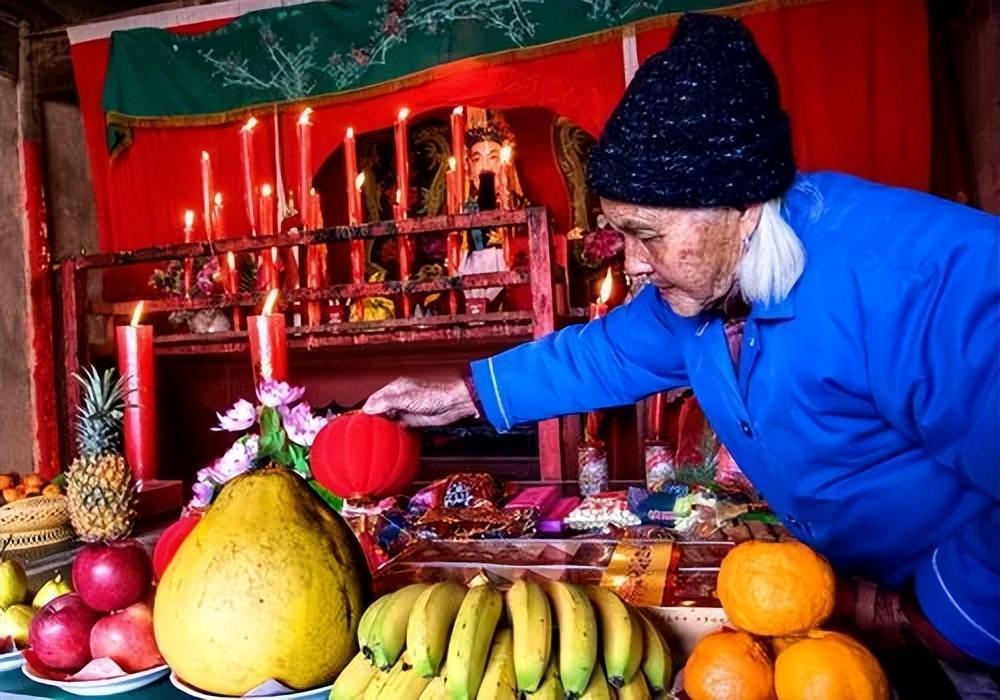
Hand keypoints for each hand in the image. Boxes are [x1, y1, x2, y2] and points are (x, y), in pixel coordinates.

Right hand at [362, 377, 478, 426]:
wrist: (455, 404)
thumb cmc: (437, 394)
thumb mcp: (406, 398)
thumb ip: (387, 403)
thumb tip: (369, 408)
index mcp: (396, 388)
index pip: (375, 399)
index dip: (367, 409)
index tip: (359, 420)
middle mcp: (400, 398)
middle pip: (381, 410)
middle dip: (375, 419)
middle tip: (365, 431)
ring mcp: (408, 410)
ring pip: (390, 420)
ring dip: (385, 427)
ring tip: (375, 436)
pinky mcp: (416, 421)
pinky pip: (401, 427)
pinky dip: (396, 432)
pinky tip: (392, 438)